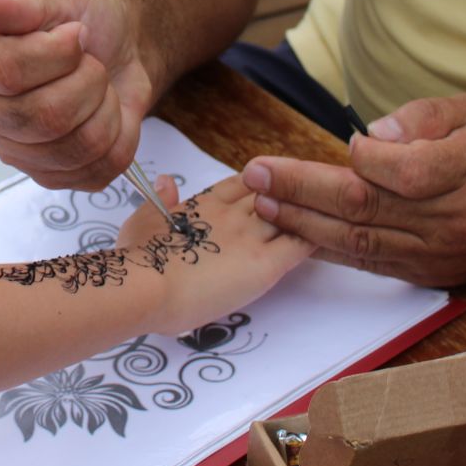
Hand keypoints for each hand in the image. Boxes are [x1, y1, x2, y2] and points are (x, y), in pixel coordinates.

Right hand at [0, 0, 154, 189]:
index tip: (74, 32)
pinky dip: (119, 135)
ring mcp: (15, 152)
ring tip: (97, 85)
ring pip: (77, 148)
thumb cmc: (81, 18)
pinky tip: (104, 112)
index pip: (9, 73)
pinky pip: (99, 169)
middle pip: (45, 117)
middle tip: (90, 61)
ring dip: (106, 107)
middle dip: (89, 81)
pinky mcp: (51, 177)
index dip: (58, 53)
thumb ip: (25, 4)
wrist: (116, 46)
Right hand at [119, 173, 310, 334]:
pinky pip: (301, 246)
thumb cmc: (137, 258)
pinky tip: (328, 241)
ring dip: (306, 216)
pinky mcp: (265, 265)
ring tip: (326, 220)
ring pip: (292, 215)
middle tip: (306, 203)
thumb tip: (167, 179)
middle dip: (290, 196)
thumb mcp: (143, 219)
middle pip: (274, 194)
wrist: (145, 286)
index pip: (244, 183)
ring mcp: (252, 237)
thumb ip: (161, 198)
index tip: (270, 191)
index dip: (260, 185)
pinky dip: (314, 241)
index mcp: (205, 204)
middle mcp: (233, 214)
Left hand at [240, 95, 465, 286]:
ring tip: (261, 202)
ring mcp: (439, 253)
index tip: (347, 141)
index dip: (366, 157)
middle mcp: (454, 220)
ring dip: (303, 223)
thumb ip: (426, 117)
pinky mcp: (428, 273)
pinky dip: (327, 248)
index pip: (404, 171)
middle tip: (255, 173)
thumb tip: (373, 133)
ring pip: (360, 241)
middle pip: (367, 207)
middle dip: (302, 189)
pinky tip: (294, 231)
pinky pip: (368, 261)